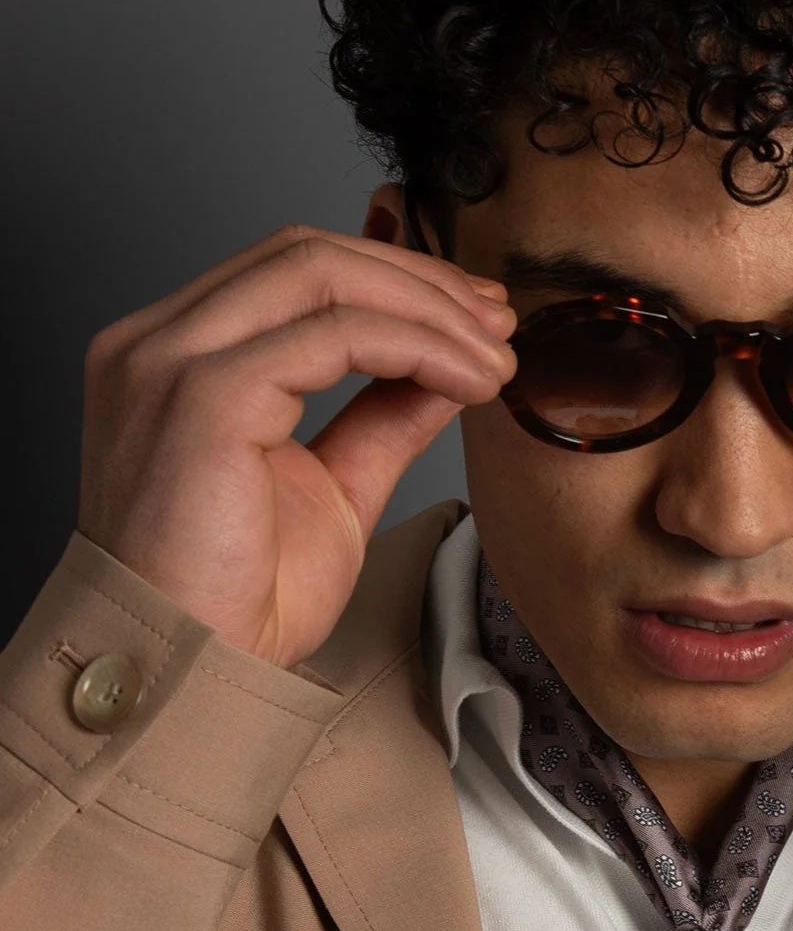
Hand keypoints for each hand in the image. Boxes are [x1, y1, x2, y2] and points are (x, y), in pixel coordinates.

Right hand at [78, 226, 515, 668]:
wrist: (189, 677)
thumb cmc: (234, 599)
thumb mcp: (334, 486)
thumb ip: (382, 415)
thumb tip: (447, 364)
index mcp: (173, 355)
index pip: (291, 270)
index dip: (394, 277)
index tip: (476, 316)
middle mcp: (156, 344)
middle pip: (307, 254)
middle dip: (420, 281)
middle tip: (498, 325)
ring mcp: (169, 363)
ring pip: (322, 275)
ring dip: (428, 309)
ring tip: (493, 358)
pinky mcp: (202, 396)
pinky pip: (334, 334)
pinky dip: (415, 345)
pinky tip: (463, 381)